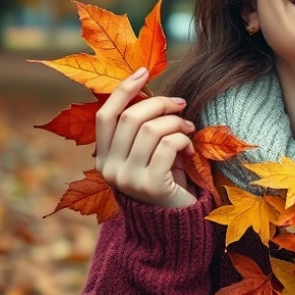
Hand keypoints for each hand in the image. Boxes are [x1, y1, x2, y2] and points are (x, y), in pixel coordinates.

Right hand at [95, 67, 196, 207]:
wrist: (175, 223)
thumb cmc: (165, 178)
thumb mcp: (147, 152)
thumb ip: (141, 128)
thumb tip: (149, 87)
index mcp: (104, 157)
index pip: (106, 115)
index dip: (124, 90)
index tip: (144, 71)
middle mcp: (110, 169)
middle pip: (131, 118)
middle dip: (160, 104)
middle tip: (181, 105)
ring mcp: (128, 179)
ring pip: (152, 129)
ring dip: (176, 123)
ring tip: (188, 129)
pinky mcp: (150, 185)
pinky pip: (168, 145)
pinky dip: (183, 140)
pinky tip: (190, 150)